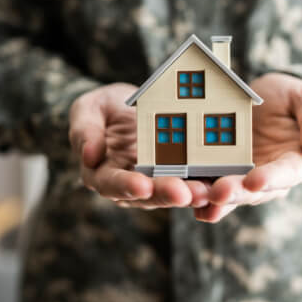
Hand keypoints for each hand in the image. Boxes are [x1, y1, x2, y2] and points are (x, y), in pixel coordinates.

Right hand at [69, 83, 209, 208]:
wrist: (129, 106)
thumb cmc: (103, 108)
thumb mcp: (87, 109)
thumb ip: (84, 130)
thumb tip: (89, 156)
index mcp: (103, 173)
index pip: (111, 184)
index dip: (126, 186)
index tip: (141, 186)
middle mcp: (131, 184)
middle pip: (147, 194)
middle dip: (166, 194)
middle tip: (183, 194)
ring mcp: (156, 181)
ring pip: (172, 192)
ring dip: (189, 194)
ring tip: (204, 192)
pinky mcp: (178, 174)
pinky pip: (191, 179)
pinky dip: (203, 182)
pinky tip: (217, 182)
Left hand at [194, 73, 301, 222]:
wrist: (265, 97)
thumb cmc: (291, 97)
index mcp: (298, 162)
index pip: (287, 173)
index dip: (272, 178)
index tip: (255, 180)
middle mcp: (272, 178)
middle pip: (254, 191)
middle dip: (235, 193)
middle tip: (217, 192)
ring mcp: (246, 178)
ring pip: (230, 194)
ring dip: (212, 199)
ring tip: (195, 198)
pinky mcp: (224, 174)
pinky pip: (211, 187)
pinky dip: (198, 195)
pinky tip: (183, 197)